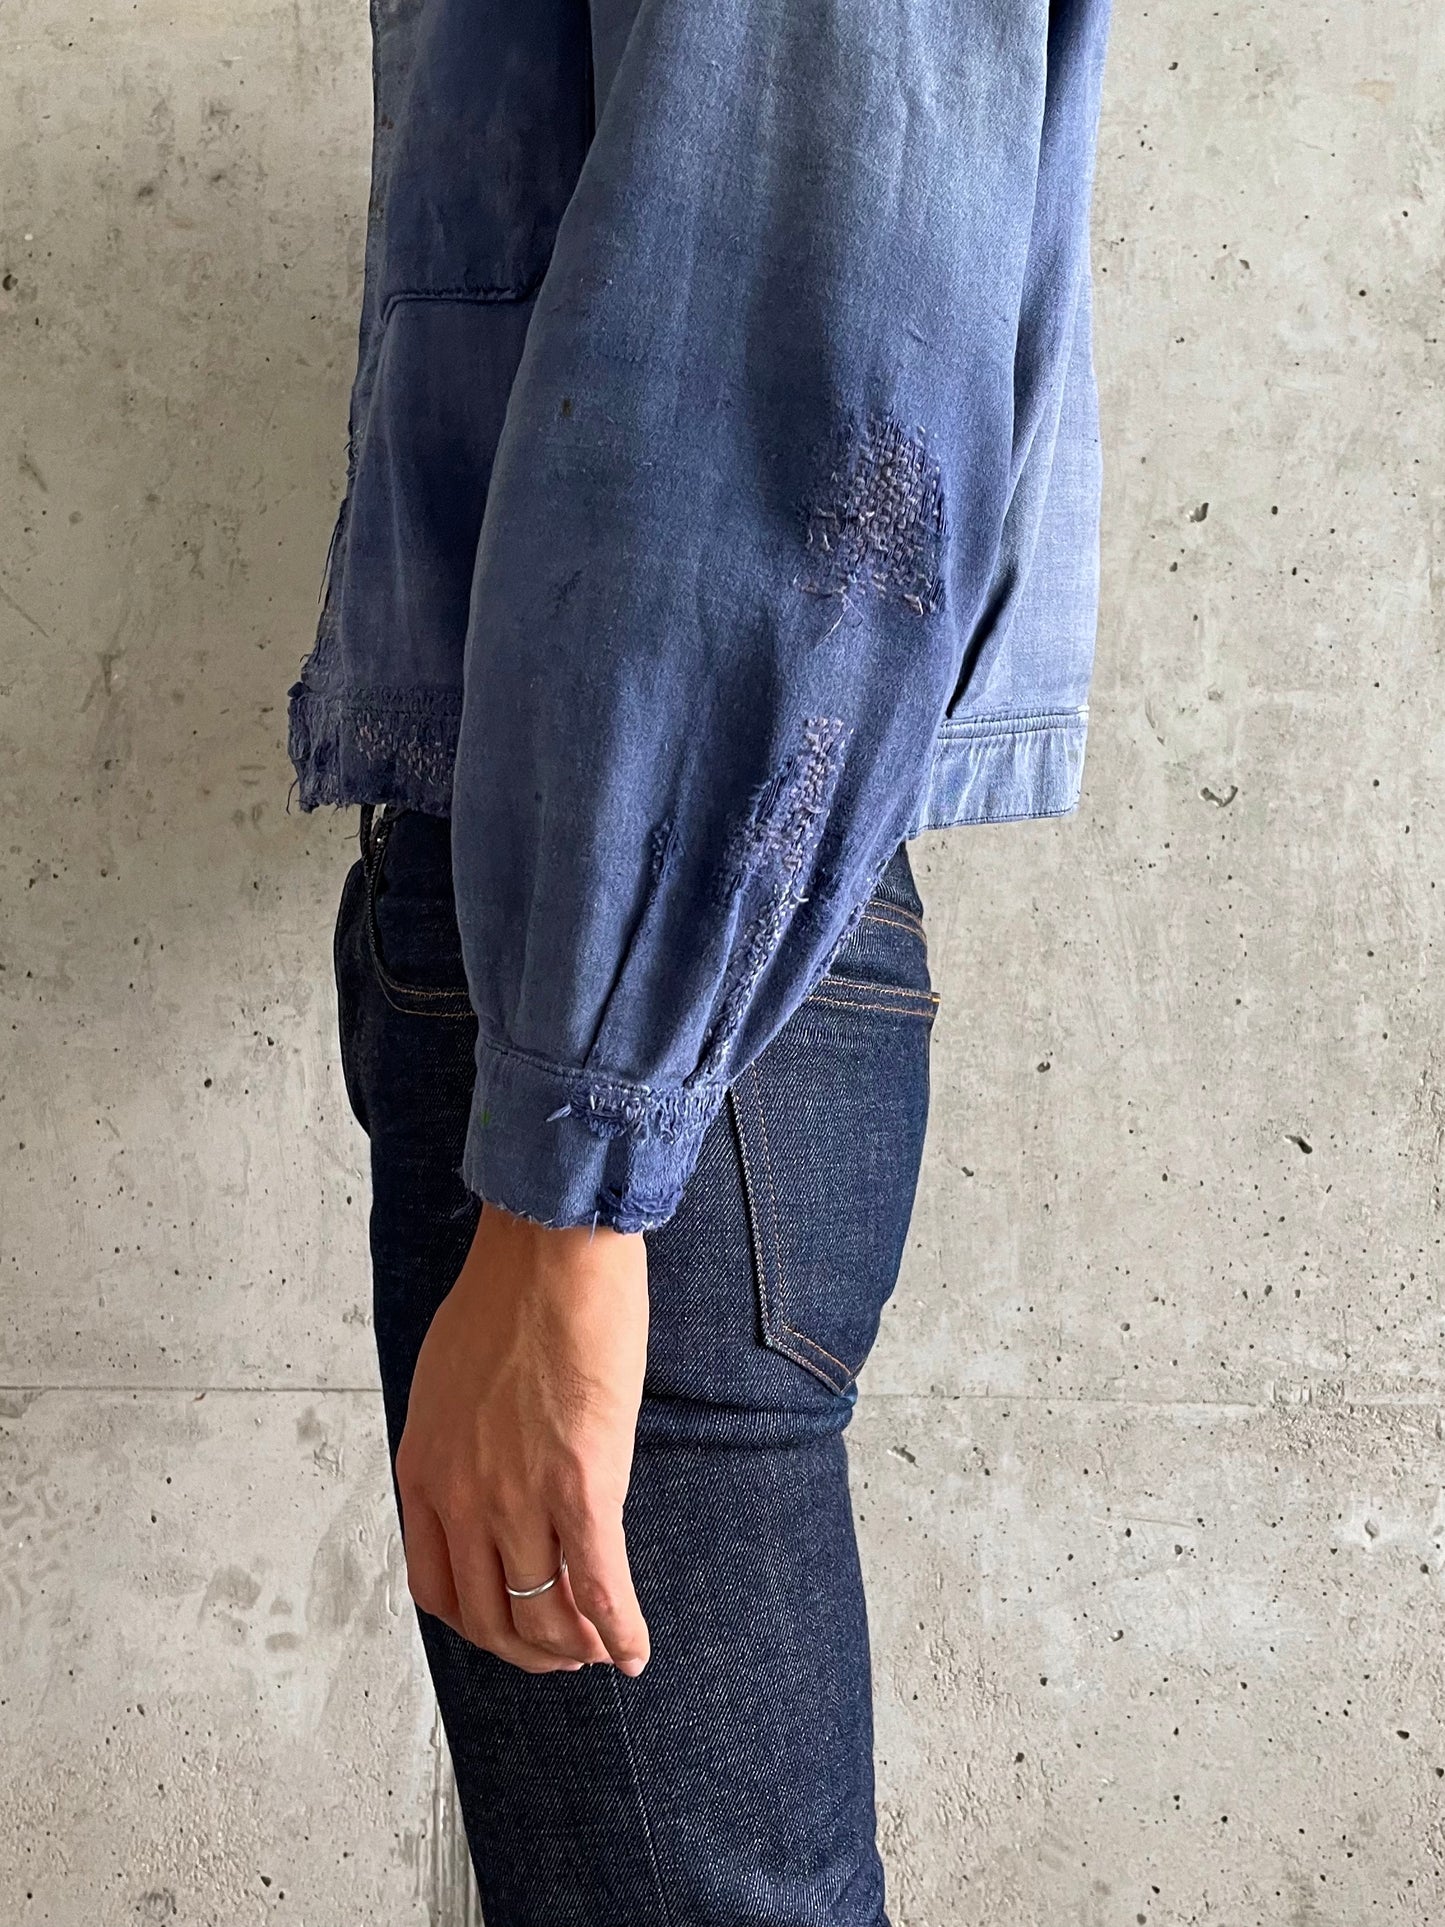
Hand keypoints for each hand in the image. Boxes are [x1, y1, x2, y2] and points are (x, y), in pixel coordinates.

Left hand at [395, 1201, 651, 1675]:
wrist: (549, 1252)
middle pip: (491, 1617)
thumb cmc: (505, 1297)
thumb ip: (457, 1444)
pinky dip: (619, 1630)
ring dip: (575, 1648)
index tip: (511, 1624)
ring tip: (602, 1651)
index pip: (437, 1588)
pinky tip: (635, 1650)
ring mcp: (519, 1497)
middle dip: (531, 1650)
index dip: (479, 1623)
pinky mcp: (581, 1485)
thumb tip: (484, 1475)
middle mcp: (464, 1498)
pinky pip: (598, 1586)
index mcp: (425, 1472)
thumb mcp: (446, 1383)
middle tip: (566, 1652)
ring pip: (543, 1615)